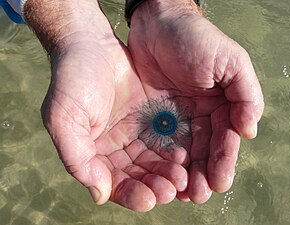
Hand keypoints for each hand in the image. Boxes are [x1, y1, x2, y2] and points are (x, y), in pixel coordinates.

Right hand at [26, 0, 187, 211]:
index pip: (114, 183)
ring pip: (155, 161)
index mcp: (94, 152)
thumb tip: (99, 194)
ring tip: (182, 177)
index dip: (131, 194)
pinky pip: (166, 138)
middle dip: (156, 185)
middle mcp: (116, 146)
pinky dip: (175, 150)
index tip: (149, 198)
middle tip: (172, 189)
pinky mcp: (151, 117)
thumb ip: (77, 157)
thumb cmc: (73, 79)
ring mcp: (135, 132)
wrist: (90, 43)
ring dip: (169, 172)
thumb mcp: (64, 117)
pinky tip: (186, 155)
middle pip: (139, 176)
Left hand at [128, 0, 263, 202]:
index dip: (222, 162)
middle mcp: (197, 117)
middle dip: (202, 176)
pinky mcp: (150, 117)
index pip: (224, 141)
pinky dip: (159, 161)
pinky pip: (155, 144)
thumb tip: (249, 130)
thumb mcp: (230, 61)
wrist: (157, 22)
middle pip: (202, 153)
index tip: (218, 181)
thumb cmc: (194, 38)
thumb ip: (246, 94)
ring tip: (180, 193)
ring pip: (180, 154)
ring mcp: (173, 119)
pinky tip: (160, 174)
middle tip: (197, 194)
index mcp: (219, 107)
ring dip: (181, 175)